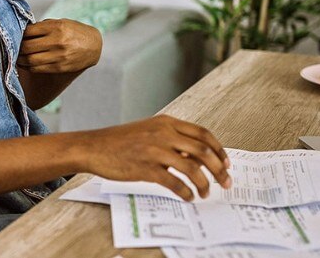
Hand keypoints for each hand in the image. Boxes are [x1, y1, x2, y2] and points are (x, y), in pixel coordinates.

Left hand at [18, 19, 101, 73]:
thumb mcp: (61, 22)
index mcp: (56, 27)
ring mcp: (59, 56)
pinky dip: (28, 67)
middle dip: (17, 48)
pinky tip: (24, 64)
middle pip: (27, 47)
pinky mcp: (59, 67)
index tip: (15, 35)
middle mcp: (57, 41)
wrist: (93, 45)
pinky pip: (38, 68)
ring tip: (15, 57)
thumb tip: (24, 31)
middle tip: (12, 47)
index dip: (19, 34)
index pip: (29, 31)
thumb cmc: (74, 32)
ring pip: (30, 60)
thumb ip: (44, 26)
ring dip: (19, 59)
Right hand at [78, 115, 231, 200]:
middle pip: (203, 152)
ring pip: (192, 168)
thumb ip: (172, 139)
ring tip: (205, 193)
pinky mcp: (145, 168)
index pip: (203, 134)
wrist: (93, 147)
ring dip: (204, 184)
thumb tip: (196, 156)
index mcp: (166, 122)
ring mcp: (154, 150)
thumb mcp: (148, 131)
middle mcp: (163, 134)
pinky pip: (174, 182)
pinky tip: (188, 196)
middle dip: (219, 170)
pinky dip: (185, 192)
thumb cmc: (119, 141)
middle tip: (225, 182)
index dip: (219, 150)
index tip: (226, 163)